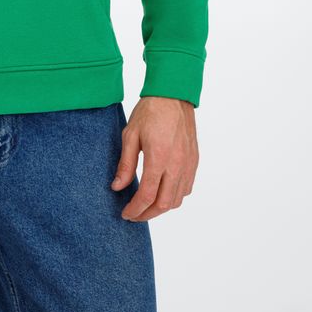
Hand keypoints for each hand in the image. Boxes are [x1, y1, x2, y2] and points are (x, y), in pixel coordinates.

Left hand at [110, 96, 198, 221]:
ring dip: (161, 208)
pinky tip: (162, 193)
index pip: (147, 196)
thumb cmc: (150, 112)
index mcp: (159, 158)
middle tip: (134, 215)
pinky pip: (186, 189)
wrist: (173, 95)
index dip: (135, 209)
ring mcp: (188, 164)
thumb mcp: (130, 135)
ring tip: (146, 206)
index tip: (125, 214)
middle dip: (147, 214)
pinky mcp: (194, 161)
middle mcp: (177, 165)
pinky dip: (174, 198)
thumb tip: (117, 187)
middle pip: (163, 204)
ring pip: (177, 200)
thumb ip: (125, 164)